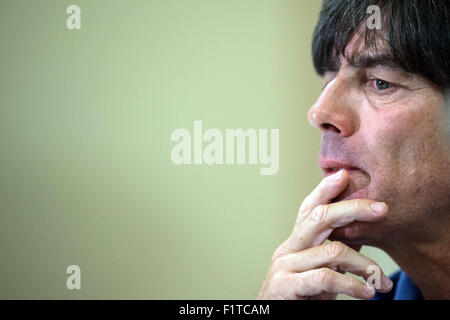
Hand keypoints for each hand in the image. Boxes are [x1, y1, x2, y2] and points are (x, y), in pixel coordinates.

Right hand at [257, 169, 392, 299]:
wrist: (271, 316)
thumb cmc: (299, 295)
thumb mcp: (318, 268)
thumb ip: (333, 250)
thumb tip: (361, 230)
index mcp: (296, 242)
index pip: (309, 208)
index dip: (325, 189)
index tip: (345, 174)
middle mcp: (288, 248)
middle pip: (319, 217)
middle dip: (353, 208)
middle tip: (382, 208)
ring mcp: (285, 266)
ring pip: (333, 251)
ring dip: (364, 265)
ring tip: (380, 280)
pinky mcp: (286, 285)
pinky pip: (325, 278)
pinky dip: (352, 285)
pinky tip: (366, 292)